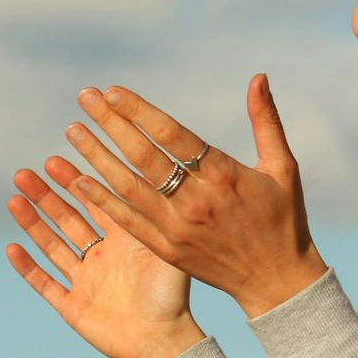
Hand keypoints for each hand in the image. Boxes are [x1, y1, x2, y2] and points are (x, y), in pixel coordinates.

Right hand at [6, 157, 204, 357]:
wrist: (164, 340)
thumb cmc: (173, 297)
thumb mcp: (167, 251)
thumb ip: (157, 219)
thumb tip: (157, 179)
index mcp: (125, 241)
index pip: (96, 203)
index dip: (77, 182)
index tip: (58, 158)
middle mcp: (103, 257)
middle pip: (68, 219)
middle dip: (48, 196)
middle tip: (29, 171)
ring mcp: (86, 281)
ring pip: (52, 245)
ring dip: (33, 223)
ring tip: (15, 197)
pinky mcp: (73, 306)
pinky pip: (45, 284)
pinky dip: (28, 267)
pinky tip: (12, 247)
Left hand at [64, 74, 328, 317]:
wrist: (277, 280)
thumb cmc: (284, 219)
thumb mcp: (282, 167)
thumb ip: (265, 120)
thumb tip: (258, 77)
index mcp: (224, 176)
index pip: (172, 135)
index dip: (139, 111)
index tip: (112, 91)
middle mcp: (197, 201)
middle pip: (144, 156)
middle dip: (111, 124)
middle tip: (84, 98)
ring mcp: (179, 228)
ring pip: (128, 187)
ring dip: (97, 157)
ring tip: (73, 131)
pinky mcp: (168, 250)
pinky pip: (128, 222)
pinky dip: (103, 201)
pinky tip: (81, 181)